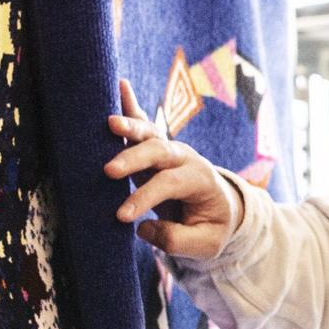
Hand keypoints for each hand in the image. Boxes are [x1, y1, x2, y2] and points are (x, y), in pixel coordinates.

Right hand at [105, 78, 240, 259]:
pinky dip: (130, 104)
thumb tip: (143, 229)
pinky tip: (119, 85)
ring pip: (150, 133)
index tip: (122, 215)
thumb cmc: (211, 226)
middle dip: (134, 159)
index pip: (170, 184)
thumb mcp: (206, 244)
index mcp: (200, 179)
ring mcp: (170, 149)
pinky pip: (144, 122)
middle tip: (109, 171)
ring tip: (109, 122)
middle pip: (159, 152)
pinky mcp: (156, 146)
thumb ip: (178, 240)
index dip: (145, 198)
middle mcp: (185, 158)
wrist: (220, 207)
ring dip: (130, 126)